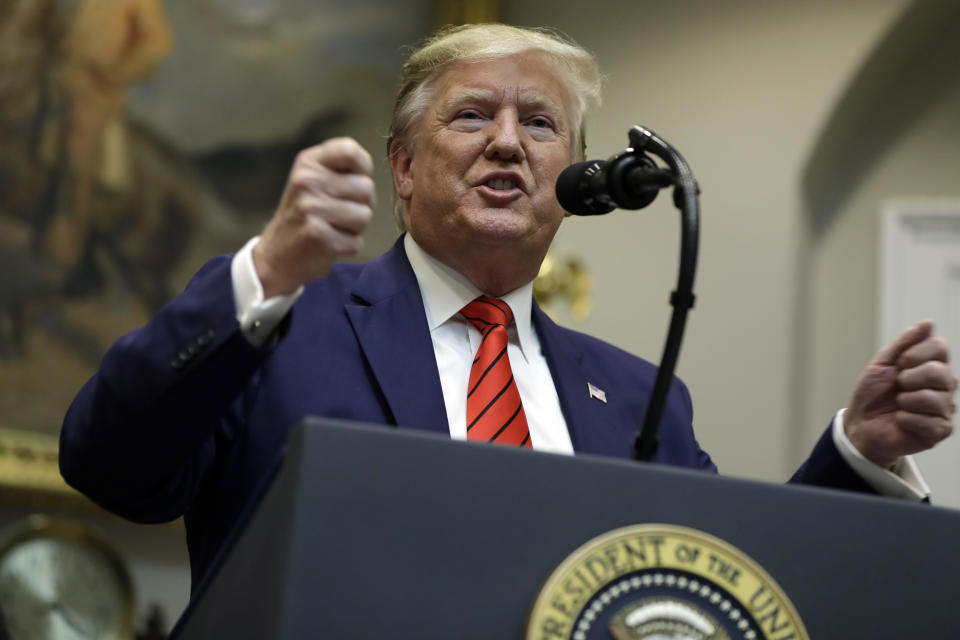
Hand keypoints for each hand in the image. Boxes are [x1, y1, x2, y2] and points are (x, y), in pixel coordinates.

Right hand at [254, 138, 374, 296]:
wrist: (277, 255)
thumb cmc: (305, 215)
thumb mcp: (314, 179)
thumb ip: (342, 168)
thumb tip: (369, 171)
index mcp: (308, 161)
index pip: (350, 150)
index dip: (362, 169)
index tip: (351, 182)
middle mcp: (306, 180)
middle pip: (366, 187)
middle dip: (361, 204)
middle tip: (338, 213)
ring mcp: (309, 208)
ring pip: (364, 215)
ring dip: (355, 228)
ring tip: (333, 227)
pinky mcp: (317, 236)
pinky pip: (356, 242)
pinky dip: (348, 247)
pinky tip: (329, 243)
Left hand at [845, 320, 956, 468]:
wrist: (860, 423)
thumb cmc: (873, 393)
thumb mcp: (883, 363)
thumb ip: (905, 343)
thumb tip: (929, 323)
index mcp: (932, 365)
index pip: (939, 347)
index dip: (914, 354)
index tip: (898, 365)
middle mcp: (945, 385)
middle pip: (939, 372)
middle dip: (908, 379)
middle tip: (898, 387)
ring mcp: (945, 408)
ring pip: (933, 398)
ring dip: (906, 402)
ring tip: (899, 405)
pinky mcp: (941, 430)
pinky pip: (928, 422)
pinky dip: (906, 420)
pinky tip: (901, 421)